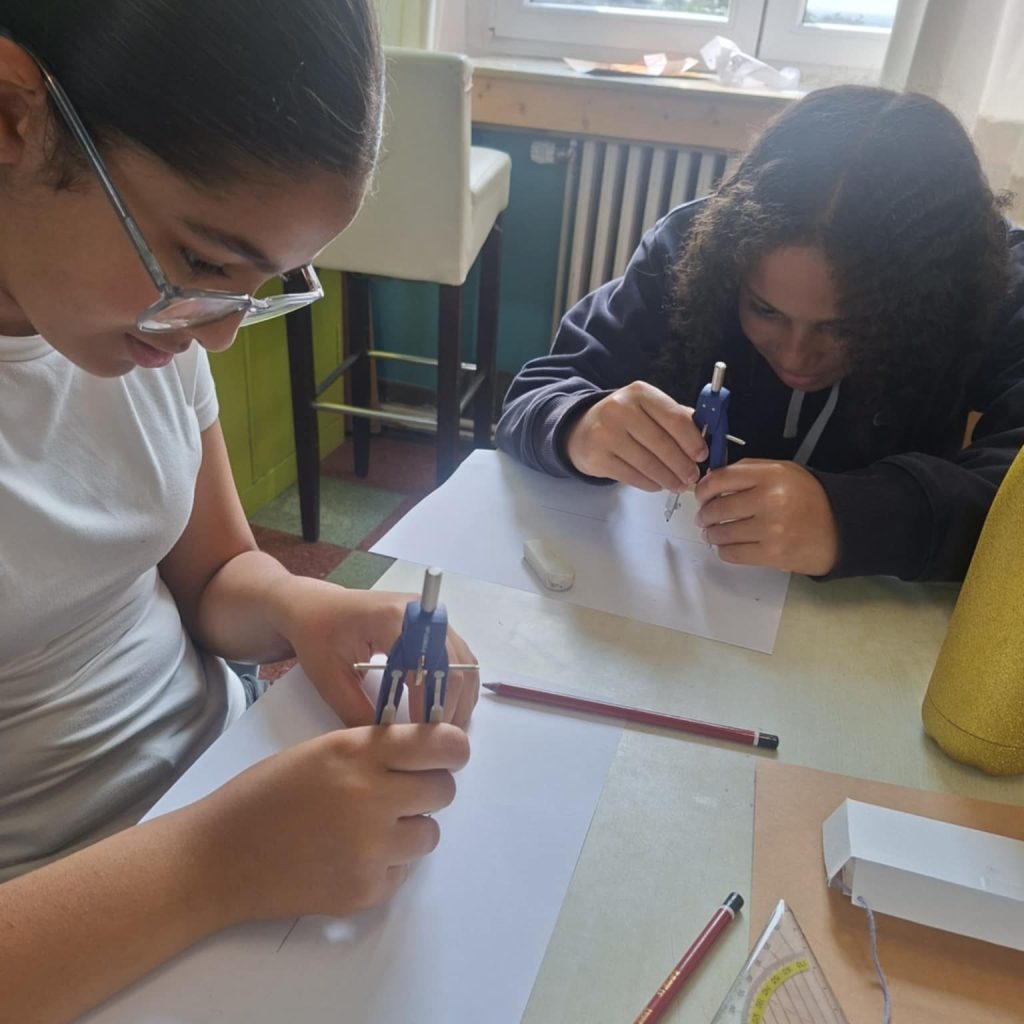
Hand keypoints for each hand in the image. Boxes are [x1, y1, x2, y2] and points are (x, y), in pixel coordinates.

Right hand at [192, 723, 469, 922]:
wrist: (217, 858)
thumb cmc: (266, 795)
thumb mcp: (321, 750)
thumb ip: (374, 749)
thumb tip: (429, 753)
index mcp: (358, 753)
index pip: (444, 745)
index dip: (452, 749)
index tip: (447, 755)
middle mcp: (372, 797)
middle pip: (443, 791)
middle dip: (426, 790)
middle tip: (394, 795)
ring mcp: (371, 849)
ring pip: (429, 834)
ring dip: (408, 831)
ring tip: (364, 829)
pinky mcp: (366, 891)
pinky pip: (401, 872)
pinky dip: (383, 866)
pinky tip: (344, 858)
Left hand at [270, 577, 478, 727]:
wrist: (316, 607)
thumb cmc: (317, 636)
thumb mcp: (328, 679)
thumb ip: (357, 712)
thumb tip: (389, 745)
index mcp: (391, 618)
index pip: (429, 665)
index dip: (431, 704)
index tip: (421, 737)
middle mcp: (420, 612)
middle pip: (455, 665)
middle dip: (450, 708)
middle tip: (436, 742)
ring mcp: (431, 616)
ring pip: (465, 663)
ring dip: (459, 700)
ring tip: (442, 732)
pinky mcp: (434, 625)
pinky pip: (460, 658)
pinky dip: (458, 687)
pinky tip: (444, 711)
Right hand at [565, 382, 708, 491]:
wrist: (582, 430)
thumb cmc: (624, 421)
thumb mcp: (648, 409)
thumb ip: (676, 419)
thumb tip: (708, 439)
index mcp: (640, 393)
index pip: (675, 418)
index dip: (693, 440)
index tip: (703, 455)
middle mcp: (621, 409)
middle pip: (662, 444)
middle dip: (683, 465)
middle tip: (693, 476)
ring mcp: (607, 434)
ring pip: (648, 463)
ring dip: (669, 478)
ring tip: (679, 485)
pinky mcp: (598, 457)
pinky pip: (632, 476)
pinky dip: (650, 483)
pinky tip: (658, 484)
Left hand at [694, 459, 839, 575]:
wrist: (840, 529)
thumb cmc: (809, 499)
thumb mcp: (783, 471)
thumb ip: (748, 471)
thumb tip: (711, 479)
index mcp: (771, 475)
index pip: (720, 479)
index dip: (703, 488)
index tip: (699, 495)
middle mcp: (770, 500)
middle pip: (717, 508)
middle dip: (704, 514)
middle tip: (704, 517)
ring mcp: (771, 529)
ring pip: (721, 532)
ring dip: (711, 533)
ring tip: (713, 532)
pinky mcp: (772, 554)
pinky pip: (732, 553)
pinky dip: (723, 550)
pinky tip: (727, 545)